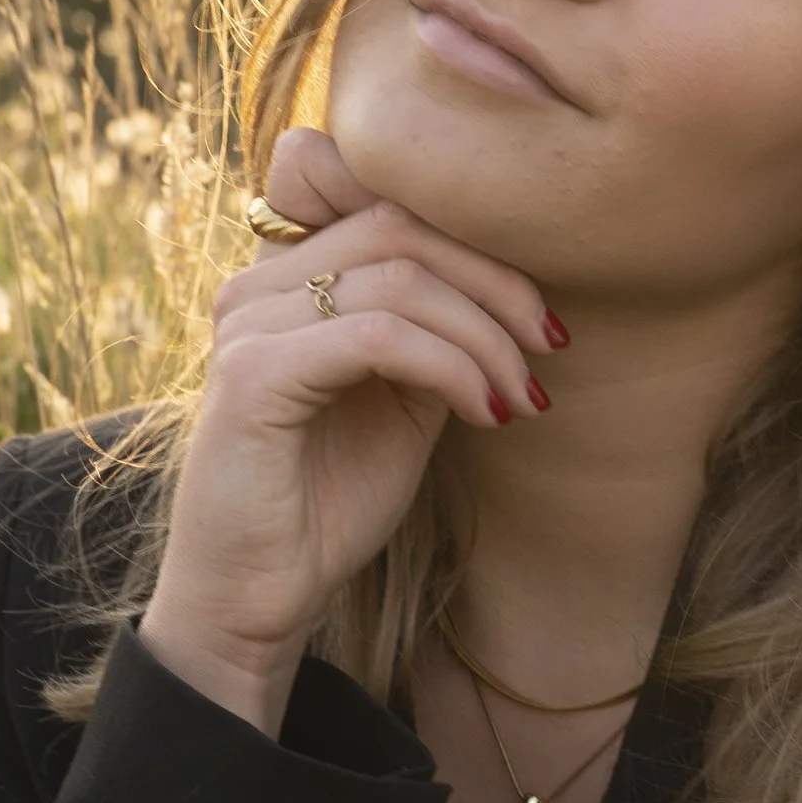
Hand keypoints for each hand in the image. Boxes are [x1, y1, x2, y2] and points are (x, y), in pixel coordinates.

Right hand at [137, 126, 561, 730]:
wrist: (259, 596)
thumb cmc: (328, 501)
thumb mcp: (402, 401)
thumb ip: (436, 334)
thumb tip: (510, 293)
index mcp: (288, 279)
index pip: (388, 206)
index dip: (476, 245)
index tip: (542, 319)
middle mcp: (256, 285)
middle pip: (400, 227)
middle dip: (495, 284)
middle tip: (552, 346)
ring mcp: (249, 323)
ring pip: (399, 280)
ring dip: (483, 338)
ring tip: (521, 398)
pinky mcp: (253, 374)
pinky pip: (377, 336)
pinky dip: (450, 368)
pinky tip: (485, 412)